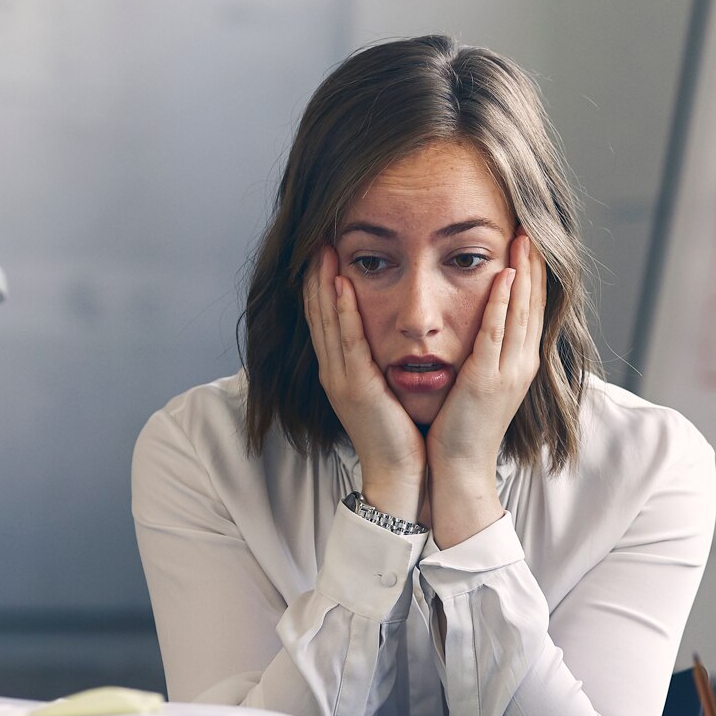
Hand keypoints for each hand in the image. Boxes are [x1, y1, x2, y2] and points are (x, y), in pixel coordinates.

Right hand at [303, 247, 424, 519]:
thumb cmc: (399, 435)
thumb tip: (387, 340)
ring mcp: (342, 379)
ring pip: (328, 321)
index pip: (326, 319)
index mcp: (342, 372)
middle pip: (319, 314)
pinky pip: (349, 341)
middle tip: (315, 240)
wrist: (400, 475)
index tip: (322, 254)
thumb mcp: (384, 392)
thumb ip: (379, 365)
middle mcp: (335, 371)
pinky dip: (344, 311)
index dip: (320, 286)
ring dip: (324, 283)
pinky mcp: (357, 387)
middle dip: (315, 276)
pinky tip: (343, 284)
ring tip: (322, 249)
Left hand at [426, 234, 543, 546]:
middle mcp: (520, 366)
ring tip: (525, 238)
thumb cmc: (461, 432)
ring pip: (521, 313)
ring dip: (524, 273)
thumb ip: (482, 358)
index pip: (530, 311)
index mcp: (518, 366)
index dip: (532, 276)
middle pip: (533, 305)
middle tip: (534, 228)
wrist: (457, 471)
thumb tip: (479, 332)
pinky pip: (497, 334)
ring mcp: (508, 373)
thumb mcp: (478, 387)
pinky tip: (505, 276)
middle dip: (534, 265)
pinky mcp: (487, 381)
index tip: (530, 244)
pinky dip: (504, 304)